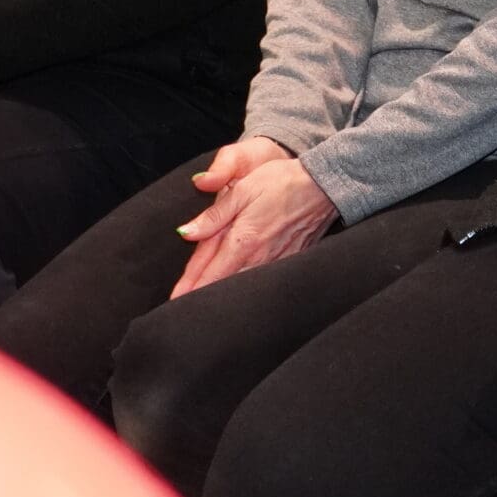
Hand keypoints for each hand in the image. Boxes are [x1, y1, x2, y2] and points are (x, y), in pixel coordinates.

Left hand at [170, 139, 334, 297]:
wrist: (324, 185)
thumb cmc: (282, 182)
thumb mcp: (242, 190)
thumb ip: (214, 215)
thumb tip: (185, 232)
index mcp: (242, 240)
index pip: (208, 272)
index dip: (188, 288)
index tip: (172, 303)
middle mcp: (257, 257)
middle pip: (222, 285)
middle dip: (201, 298)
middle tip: (182, 313)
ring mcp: (275, 263)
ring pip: (241, 287)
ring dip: (222, 297)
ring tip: (206, 309)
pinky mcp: (289, 262)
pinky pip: (262, 281)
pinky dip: (246, 289)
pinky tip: (241, 294)